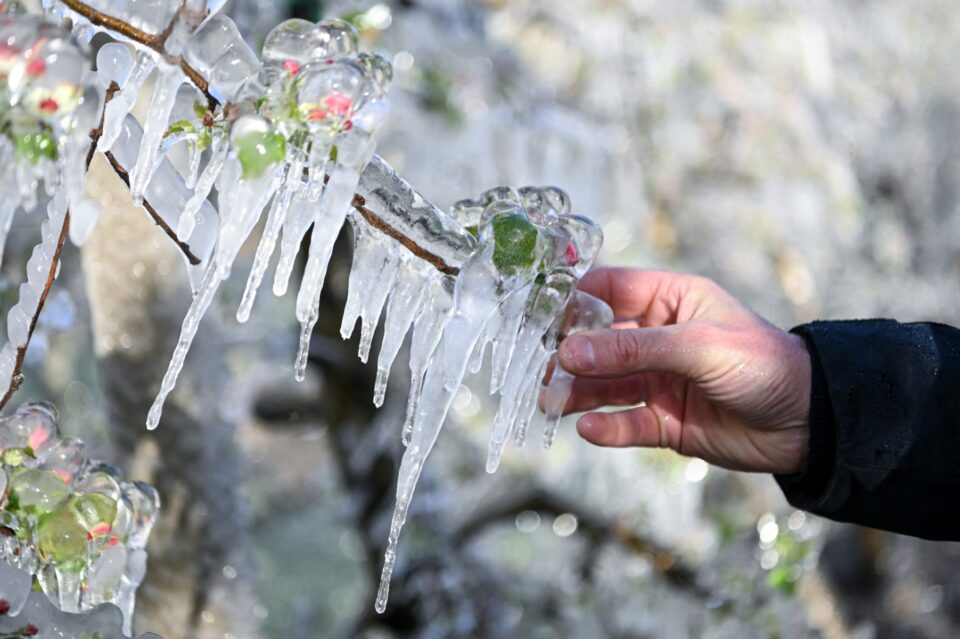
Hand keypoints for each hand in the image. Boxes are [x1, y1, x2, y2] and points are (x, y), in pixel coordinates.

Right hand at [556, 268, 811, 473]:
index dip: (574, 298)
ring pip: (605, 385)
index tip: (538, 311)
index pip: (610, 290)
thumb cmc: (763, 364)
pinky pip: (626, 423)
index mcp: (670, 300)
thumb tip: (571, 352)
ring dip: (577, 392)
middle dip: (568, 352)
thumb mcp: (698, 346)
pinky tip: (586, 427)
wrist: (809, 424)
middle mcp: (659, 338)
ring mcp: (659, 381)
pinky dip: (606, 427)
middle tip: (539, 364)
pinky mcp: (665, 422)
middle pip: (598, 340)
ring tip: (549, 401)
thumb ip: (634, 349)